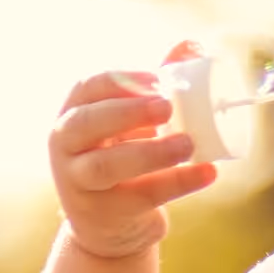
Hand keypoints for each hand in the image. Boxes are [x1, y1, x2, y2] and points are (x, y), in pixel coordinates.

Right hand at [46, 68, 218, 262]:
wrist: (107, 227)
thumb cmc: (121, 159)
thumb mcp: (131, 125)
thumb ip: (154, 87)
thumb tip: (190, 45)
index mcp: (73, 115)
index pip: (86, 88)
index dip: (120, 81)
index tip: (156, 79)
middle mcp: (66, 148)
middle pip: (87, 124)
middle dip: (127, 112)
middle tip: (167, 106)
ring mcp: (78, 183)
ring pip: (106, 165)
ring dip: (150, 152)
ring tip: (188, 144)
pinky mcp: (102, 214)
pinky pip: (140, 196)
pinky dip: (177, 183)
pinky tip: (207, 172)